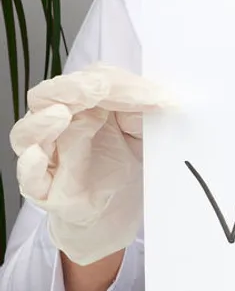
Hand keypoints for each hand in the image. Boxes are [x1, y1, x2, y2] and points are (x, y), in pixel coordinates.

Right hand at [10, 64, 171, 264]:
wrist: (119, 209)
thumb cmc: (121, 164)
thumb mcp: (138, 131)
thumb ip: (138, 110)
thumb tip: (149, 92)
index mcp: (77, 107)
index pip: (78, 84)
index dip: (99, 81)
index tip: (123, 85)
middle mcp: (54, 128)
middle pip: (46, 100)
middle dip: (68, 91)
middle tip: (95, 89)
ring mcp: (47, 159)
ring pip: (29, 135)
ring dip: (44, 123)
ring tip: (62, 114)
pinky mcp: (45, 192)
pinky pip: (28, 178)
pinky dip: (29, 166)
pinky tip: (38, 155)